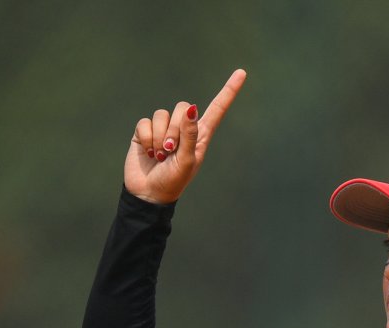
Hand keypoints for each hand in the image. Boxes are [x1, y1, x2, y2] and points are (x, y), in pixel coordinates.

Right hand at [124, 68, 246, 204]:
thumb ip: (190, 134)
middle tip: (170, 151)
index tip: (242, 73)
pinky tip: (148, 152)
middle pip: (182, 107)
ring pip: (162, 114)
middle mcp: (183, 129)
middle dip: (175, 130)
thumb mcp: (187, 161)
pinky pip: (145, 122)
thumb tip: (191, 108)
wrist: (148, 194)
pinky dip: (146, 138)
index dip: (228, 92)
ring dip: (160, 137)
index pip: (216, 109)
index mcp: (200, 136)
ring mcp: (164, 129)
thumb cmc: (173, 182)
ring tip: (160, 155)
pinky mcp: (145, 131)